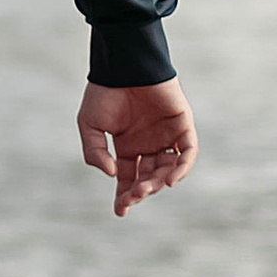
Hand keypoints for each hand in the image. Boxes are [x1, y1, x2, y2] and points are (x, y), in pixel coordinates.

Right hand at [78, 76, 195, 215]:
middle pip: (149, 177)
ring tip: (147, 188)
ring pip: (168, 169)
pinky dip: (181, 167)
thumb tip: (113, 175)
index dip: (125, 196)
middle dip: (141, 191)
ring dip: (159, 182)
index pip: (129, 178)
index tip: (120, 212)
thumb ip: (94, 151)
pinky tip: (170, 179)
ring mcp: (167, 136)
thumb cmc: (104, 92)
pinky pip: (187, 152)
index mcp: (127, 146)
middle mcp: (149, 144)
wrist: (123, 65)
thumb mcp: (89, 126)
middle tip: (132, 196)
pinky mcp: (183, 125)